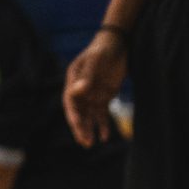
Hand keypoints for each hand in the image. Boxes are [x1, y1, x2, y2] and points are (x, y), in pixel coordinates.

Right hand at [64, 30, 125, 146]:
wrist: (118, 44)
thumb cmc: (104, 49)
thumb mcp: (97, 60)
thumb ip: (88, 75)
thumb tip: (79, 90)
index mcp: (74, 79)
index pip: (70, 100)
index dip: (73, 113)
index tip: (77, 125)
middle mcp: (81, 89)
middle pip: (78, 111)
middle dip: (80, 127)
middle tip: (84, 142)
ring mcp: (92, 94)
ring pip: (89, 115)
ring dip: (89, 129)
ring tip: (91, 143)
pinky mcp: (104, 97)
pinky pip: (102, 114)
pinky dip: (103, 125)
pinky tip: (105, 137)